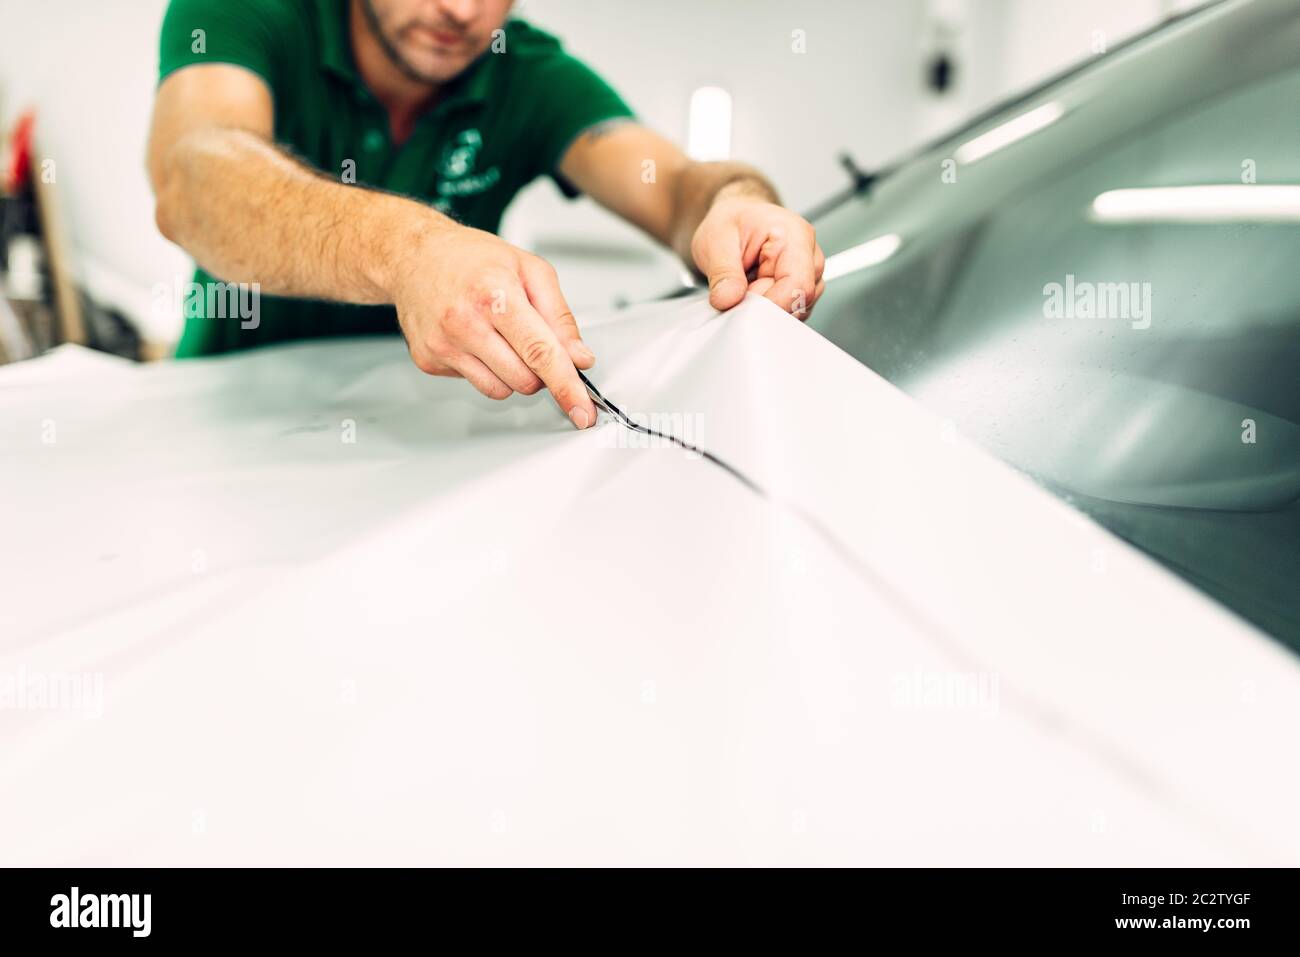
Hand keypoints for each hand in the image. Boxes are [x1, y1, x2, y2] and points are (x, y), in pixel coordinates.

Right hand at [391, 222, 597, 428]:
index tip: (581, 410)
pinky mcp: (429, 361)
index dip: (566, 385)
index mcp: (494, 295)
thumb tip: (579, 357)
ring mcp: (443, 345)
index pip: (540, 352)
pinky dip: (484, 368)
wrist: (414, 256)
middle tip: (529, 340)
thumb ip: (560, 317)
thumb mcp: (530, 270)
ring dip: (511, 372)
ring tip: (498, 335)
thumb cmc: (470, 258)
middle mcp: (465, 323)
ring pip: (500, 390)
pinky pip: (474, 383)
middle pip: (524, 380)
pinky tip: (473, 339)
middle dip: (538, 370)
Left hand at [690, 189, 824, 319]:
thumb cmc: (732, 223)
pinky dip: (766, 310)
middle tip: (737, 290)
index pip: (798, 285)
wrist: (736, 221)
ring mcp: (809, 276)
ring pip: (794, 311)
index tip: (743, 305)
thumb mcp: (716, 240)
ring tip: (746, 285)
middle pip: (798, 302)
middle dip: (764, 306)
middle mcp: (810, 257)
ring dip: (764, 309)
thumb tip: (728, 300)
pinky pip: (787, 313)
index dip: (770, 304)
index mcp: (795, 236)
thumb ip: (723, 272)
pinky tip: (753, 292)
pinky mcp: (801, 291)